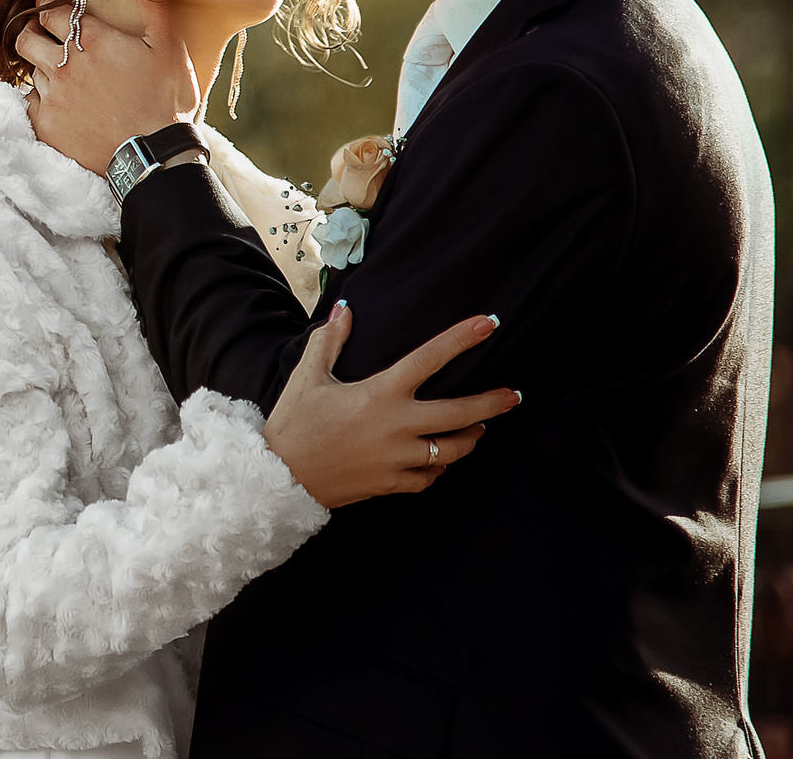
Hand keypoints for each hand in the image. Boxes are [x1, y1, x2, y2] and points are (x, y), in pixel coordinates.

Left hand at [12, 0, 201, 172]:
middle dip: (32, 30)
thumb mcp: (167, 42)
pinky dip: (39, 98)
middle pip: (27, 37)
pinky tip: (56, 101)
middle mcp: (64, 64)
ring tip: (57, 70)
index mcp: (91, 39)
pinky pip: (30, 102)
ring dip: (41, 66)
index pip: (51, 12)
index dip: (46, 4)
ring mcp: (52, 95)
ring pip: (31, 71)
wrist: (155, 154)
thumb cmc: (167, 97)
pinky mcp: (45, 124)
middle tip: (41, 31)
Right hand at [260, 302, 521, 507]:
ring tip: (479, 429)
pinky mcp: (392, 483)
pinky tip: (439, 460)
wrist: (279, 478)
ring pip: (452, 450)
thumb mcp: (307, 377)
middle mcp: (397, 426)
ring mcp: (399, 459)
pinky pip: (429, 477)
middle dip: (492, 403)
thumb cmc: (293, 424)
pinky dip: (438, 467)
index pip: (430, 358)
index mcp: (380, 394)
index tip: (489, 323)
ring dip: (470, 438)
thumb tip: (345, 308)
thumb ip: (329, 341)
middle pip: (461, 414)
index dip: (461, 338)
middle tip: (513, 396)